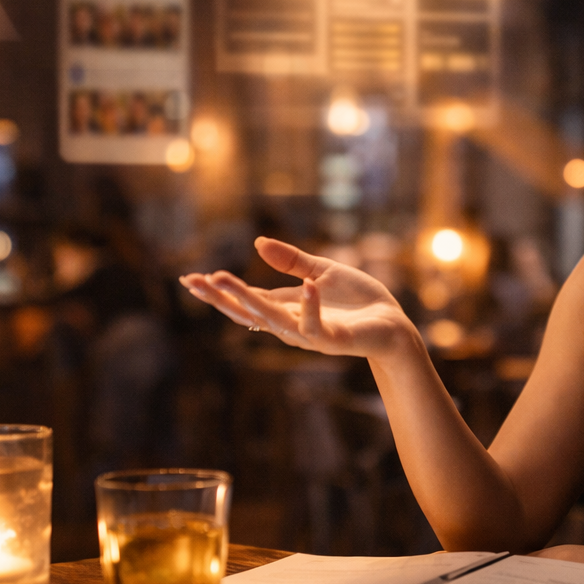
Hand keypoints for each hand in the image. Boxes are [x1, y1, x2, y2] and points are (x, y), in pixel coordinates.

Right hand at [180, 237, 418, 359]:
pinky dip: (310, 308)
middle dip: (221, 298)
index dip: (218, 290)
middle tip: (196, 281)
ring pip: (273, 321)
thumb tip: (258, 243)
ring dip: (248, 301)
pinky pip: (317, 326)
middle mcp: (292, 324)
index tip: (189, 279)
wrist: (394, 325)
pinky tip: (306, 286)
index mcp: (287, 307)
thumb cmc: (360, 301)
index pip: (245, 300)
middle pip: (248, 313)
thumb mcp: (323, 270)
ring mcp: (311, 334)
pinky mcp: (335, 340)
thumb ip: (292, 260)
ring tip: (223, 278)